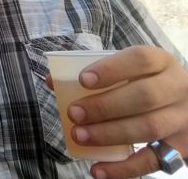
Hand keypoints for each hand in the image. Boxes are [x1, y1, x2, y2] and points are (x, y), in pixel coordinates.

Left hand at [65, 46, 187, 178]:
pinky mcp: (180, 148)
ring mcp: (181, 120)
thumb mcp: (128, 70)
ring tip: (79, 136)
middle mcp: (177, 89)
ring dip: (109, 134)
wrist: (185, 106)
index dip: (111, 69)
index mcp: (161, 62)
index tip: (83, 80)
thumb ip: (93, 74)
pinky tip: (97, 170)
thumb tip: (52, 81)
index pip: (140, 59)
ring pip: (149, 127)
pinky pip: (153, 161)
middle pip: (144, 96)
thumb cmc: (144, 82)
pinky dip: (123, 169)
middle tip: (74, 113)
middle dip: (104, 106)